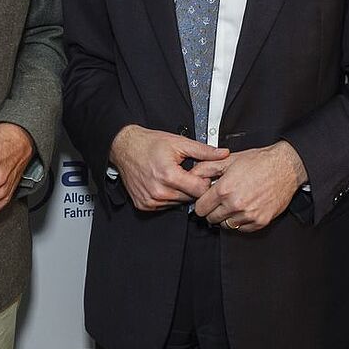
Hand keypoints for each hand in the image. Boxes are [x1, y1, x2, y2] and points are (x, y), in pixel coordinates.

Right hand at [108, 124, 227, 210]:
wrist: (125, 147)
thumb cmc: (149, 144)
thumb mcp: (179, 143)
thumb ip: (203, 150)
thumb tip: (223, 153)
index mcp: (169, 176)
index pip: (200, 190)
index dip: (204, 181)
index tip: (201, 174)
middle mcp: (159, 191)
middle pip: (190, 198)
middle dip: (193, 186)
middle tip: (188, 173)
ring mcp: (150, 200)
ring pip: (179, 203)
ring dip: (181, 193)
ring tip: (175, 177)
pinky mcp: (144, 205)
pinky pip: (165, 206)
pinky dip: (168, 196)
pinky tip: (165, 184)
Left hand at [192, 141, 306, 231]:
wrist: (285, 167)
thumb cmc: (259, 162)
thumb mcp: (228, 159)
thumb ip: (206, 168)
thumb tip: (191, 175)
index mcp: (225, 189)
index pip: (200, 208)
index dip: (202, 203)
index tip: (206, 200)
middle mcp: (236, 204)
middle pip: (211, 219)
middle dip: (213, 210)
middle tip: (220, 200)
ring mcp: (248, 215)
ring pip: (226, 225)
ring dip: (227, 216)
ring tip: (234, 202)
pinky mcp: (260, 221)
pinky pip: (242, 229)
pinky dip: (240, 221)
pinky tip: (244, 208)